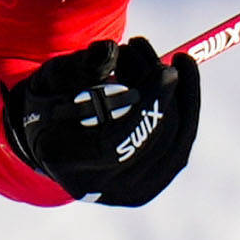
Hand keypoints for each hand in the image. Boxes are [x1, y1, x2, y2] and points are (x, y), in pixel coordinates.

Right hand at [0, 37, 199, 207]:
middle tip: (142, 46)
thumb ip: (78, 65)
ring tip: (152, 56)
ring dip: (176, 91)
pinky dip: (187, 105)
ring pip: (175, 140)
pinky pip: (181, 144)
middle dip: (160, 87)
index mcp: (66, 163)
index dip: (148, 105)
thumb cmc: (52, 104)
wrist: (54, 141)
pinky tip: (180, 72)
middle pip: (152, 140)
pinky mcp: (152, 184)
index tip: (165, 68)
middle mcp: (100, 188)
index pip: (116, 142)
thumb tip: (109, 50)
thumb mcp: (53, 79)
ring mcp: (129, 192)